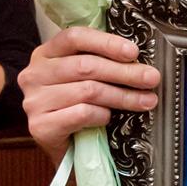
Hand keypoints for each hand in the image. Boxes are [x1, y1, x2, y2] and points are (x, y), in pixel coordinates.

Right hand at [17, 27, 158, 162]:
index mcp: (45, 54)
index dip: (106, 42)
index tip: (134, 52)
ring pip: (88, 90)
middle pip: (85, 66)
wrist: (62, 147)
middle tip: (152, 78)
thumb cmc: (76, 106)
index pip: (74, 37)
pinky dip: (102, 114)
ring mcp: (34, 101)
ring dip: (122, 96)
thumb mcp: (83, 77)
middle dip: (125, 72)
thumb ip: (100, 61)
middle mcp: (34, 74)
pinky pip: (81, 114)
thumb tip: (139, 59)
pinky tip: (109, 117)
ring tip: (146, 101)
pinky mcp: (39, 126)